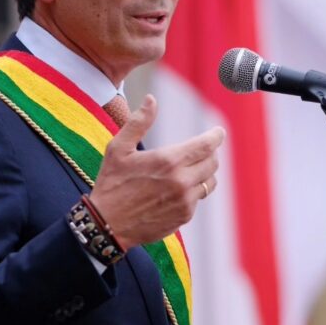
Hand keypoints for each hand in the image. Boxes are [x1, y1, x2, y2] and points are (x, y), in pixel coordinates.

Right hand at [89, 95, 224, 249]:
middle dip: (210, 153)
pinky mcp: (184, 217)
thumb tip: (151, 100)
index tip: (219, 132)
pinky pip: (197, 200)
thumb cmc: (111, 184)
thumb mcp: (118, 149)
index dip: (216, 136)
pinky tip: (178, 189)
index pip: (207, 145)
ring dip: (205, 173)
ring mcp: (185, 201)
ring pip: (209, 182)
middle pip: (212, 163)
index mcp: (168, 161)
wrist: (106, 224)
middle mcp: (181, 181)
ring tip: (193, 169)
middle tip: (202, 150)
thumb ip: (138, 122)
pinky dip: (193, 191)